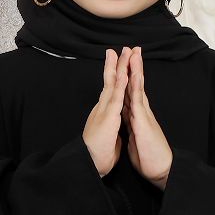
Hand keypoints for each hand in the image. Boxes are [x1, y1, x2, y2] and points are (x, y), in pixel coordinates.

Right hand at [83, 46, 131, 176]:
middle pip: (110, 83)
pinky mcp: (108, 118)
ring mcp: (105, 112)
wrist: (90, 165)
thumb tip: (113, 130)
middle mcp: (103, 109)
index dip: (115, 77)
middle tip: (117, 49)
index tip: (119, 65)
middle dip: (114, 65)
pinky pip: (116, 98)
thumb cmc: (98, 156)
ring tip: (121, 52)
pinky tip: (124, 73)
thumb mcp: (108, 140)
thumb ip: (111, 130)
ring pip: (112, 85)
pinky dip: (120, 84)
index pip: (112, 92)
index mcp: (106, 114)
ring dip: (117, 68)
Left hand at [123, 47, 171, 188]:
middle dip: (131, 66)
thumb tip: (128, 117)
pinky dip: (135, 86)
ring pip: (137, 87)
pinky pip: (138, 101)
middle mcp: (140, 111)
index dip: (125, 77)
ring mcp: (142, 114)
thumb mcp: (135, 136)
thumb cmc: (148, 154)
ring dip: (135, 70)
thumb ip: (132, 124)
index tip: (121, 63)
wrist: (159, 168)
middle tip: (130, 48)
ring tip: (134, 53)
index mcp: (135, 114)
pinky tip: (134, 75)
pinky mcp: (143, 121)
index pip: (128, 91)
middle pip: (134, 84)